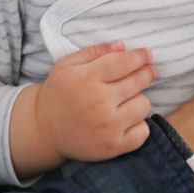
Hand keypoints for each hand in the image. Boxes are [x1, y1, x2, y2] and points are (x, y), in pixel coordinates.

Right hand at [9, 42, 154, 178]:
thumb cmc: (57, 93)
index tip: (147, 54)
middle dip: (147, 72)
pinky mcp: (114, 146)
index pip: (124, 62)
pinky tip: (127, 119)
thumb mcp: (66, 65)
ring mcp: (108, 126)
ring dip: (138, 99)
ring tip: (127, 99)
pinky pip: (143, 131)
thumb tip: (122, 46)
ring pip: (143, 105)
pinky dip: (139, 125)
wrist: (44, 130)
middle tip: (148, 70)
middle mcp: (99, 102)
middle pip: (138, 81)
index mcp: (86, 78)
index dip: (140, 56)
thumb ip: (94, 52)